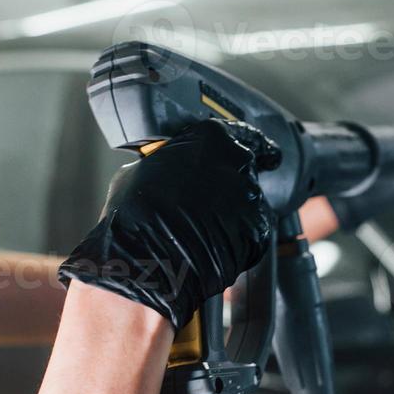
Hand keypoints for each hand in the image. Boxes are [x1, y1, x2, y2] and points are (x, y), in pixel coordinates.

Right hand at [59, 118, 275, 328]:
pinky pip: (251, 232)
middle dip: (229, 183)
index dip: (235, 149)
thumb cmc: (136, 214)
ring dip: (232, 213)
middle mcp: (237, 163)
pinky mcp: (257, 232)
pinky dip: (237, 239)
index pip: (238, 134)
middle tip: (206, 200)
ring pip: (247, 202)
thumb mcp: (139, 171)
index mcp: (211, 138)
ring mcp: (250, 198)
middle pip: (243, 169)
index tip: (241, 156)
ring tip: (202, 228)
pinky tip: (210, 244)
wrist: (146, 259)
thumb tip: (164, 169)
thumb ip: (166, 163)